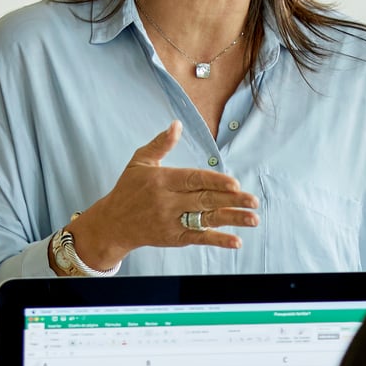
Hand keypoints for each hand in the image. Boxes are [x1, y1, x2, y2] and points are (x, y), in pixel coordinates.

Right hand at [70, 122, 259, 270]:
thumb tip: (177, 124)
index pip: (193, 180)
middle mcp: (166, 202)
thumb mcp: (139, 162)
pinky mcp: (174, 237)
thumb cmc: (128, 189)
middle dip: (231, 200)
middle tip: (253, 200)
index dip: (215, 182)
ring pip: (205, 220)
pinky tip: (236, 241)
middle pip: (203, 200)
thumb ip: (159, 144)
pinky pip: (199, 238)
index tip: (235, 183)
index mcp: (161, 181)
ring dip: (232, 220)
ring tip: (253, 219)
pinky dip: (218, 240)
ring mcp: (171, 221)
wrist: (112, 224)